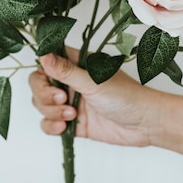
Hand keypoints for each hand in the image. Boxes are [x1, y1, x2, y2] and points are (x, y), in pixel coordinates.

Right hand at [29, 50, 158, 146]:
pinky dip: (51, 126)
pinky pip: (49, 124)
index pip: (46, 61)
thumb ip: (65, 71)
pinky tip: (64, 128)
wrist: (144, 124)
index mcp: (76, 64)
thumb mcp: (93, 81)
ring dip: (51, 111)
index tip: (48, 78)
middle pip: (39, 85)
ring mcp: (70, 102)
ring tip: (72, 114)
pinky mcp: (72, 123)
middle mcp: (70, 82)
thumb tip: (42, 54)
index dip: (42, 71)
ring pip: (42, 105)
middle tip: (62, 99)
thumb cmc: (126, 95)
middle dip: (45, 94)